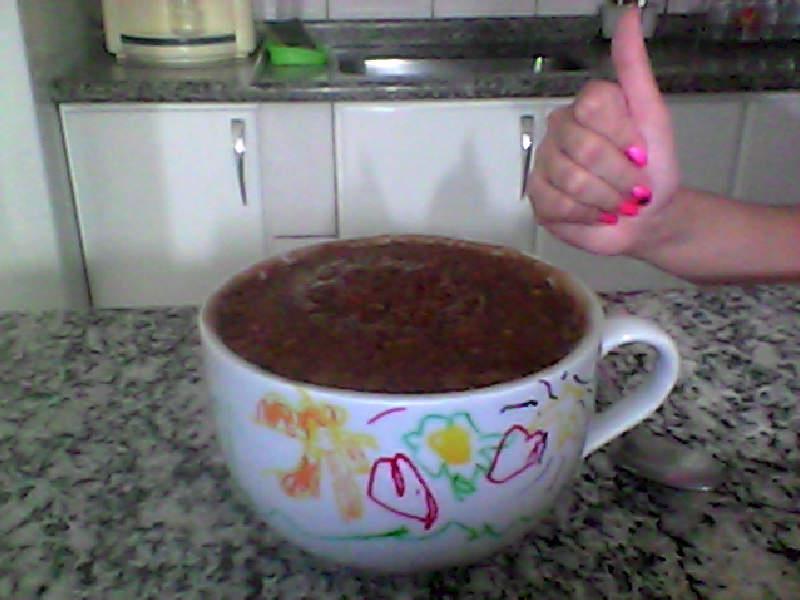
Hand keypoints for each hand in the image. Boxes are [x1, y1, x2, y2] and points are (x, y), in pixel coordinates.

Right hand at [527, 8, 680, 256]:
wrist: (647, 220)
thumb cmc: (651, 170)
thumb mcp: (653, 116)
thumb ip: (635, 68)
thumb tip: (628, 14)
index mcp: (586, 107)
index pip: (594, 106)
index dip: (623, 136)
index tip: (640, 151)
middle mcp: (560, 130)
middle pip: (584, 148)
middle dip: (620, 175)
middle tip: (634, 187)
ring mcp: (545, 164)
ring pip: (571, 179)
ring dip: (606, 198)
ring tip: (617, 203)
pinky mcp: (538, 197)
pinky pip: (557, 203)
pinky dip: (587, 215)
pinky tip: (596, 213)